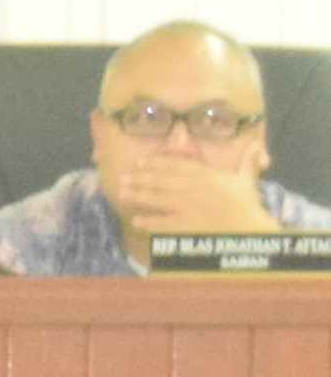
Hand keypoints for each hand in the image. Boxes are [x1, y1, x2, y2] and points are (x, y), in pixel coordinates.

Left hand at [105, 147, 274, 237]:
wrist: (251, 231)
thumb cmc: (249, 205)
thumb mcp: (246, 179)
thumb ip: (247, 160)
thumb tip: (256, 145)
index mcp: (207, 176)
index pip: (176, 166)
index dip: (155, 162)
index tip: (139, 161)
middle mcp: (194, 189)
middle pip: (161, 180)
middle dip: (140, 178)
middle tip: (122, 176)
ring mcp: (189, 208)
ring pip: (157, 199)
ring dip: (138, 196)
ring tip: (122, 193)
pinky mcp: (187, 226)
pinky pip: (163, 223)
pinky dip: (149, 222)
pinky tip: (137, 220)